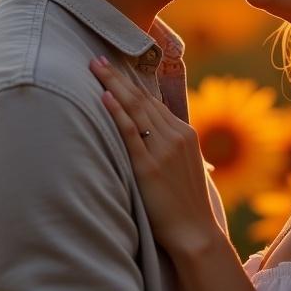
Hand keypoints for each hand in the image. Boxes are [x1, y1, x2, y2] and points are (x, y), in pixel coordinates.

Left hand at [90, 56, 222, 255]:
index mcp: (185, 134)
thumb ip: (170, 148)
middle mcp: (176, 136)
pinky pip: (131, 133)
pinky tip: (105, 98)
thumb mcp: (185, 167)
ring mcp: (163, 150)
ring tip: (95, 68)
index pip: (154, 102)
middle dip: (118, 77)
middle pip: (142, 99)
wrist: (195, 232)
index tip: (115, 68)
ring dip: (114, 85)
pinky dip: (117, 113)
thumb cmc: (186, 204)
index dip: (132, 84)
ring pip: (136, 109)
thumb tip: (151, 137)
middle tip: (97, 58)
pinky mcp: (149, 167)